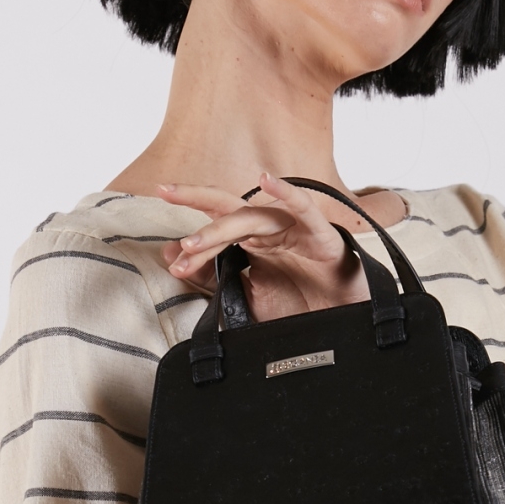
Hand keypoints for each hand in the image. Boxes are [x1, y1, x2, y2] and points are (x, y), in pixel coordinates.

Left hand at [159, 173, 369, 320]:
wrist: (341, 323)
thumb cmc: (300, 305)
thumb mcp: (247, 294)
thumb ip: (213, 274)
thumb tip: (172, 252)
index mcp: (252, 241)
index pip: (215, 226)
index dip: (191, 237)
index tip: (166, 256)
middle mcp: (270, 229)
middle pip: (227, 208)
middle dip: (194, 199)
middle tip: (163, 192)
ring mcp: (294, 229)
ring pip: (253, 218)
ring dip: (221, 228)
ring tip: (194, 244)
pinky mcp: (321, 235)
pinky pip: (303, 208)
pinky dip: (287, 192)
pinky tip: (268, 179)